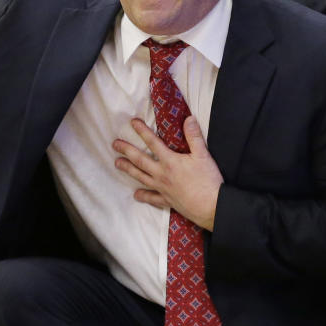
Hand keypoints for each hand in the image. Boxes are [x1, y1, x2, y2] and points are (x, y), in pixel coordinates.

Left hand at [112, 116, 222, 230]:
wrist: (211, 207)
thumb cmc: (208, 180)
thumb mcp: (203, 155)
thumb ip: (194, 137)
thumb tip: (189, 118)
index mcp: (170, 161)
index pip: (153, 142)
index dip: (142, 131)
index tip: (133, 122)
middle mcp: (162, 174)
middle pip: (140, 160)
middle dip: (126, 150)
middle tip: (115, 144)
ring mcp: (162, 188)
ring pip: (141, 177)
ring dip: (128, 169)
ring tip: (117, 163)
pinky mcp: (167, 201)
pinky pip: (152, 198)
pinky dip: (143, 196)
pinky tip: (136, 195)